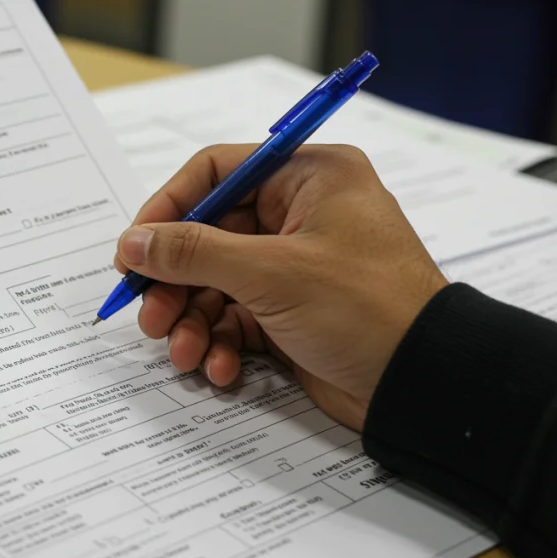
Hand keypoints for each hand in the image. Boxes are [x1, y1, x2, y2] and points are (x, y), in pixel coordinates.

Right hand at [114, 144, 446, 429]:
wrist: (424, 386)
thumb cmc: (365, 309)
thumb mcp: (271, 273)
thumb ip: (193, 253)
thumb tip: (132, 242)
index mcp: (309, 177)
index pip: (216, 171)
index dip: (168, 208)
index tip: (133, 248)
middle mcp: (301, 214)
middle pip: (209, 234)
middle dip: (175, 281)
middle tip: (149, 316)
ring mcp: (296, 266)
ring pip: (217, 282)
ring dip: (192, 319)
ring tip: (182, 352)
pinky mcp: (293, 312)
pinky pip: (237, 318)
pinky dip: (221, 342)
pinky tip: (219, 367)